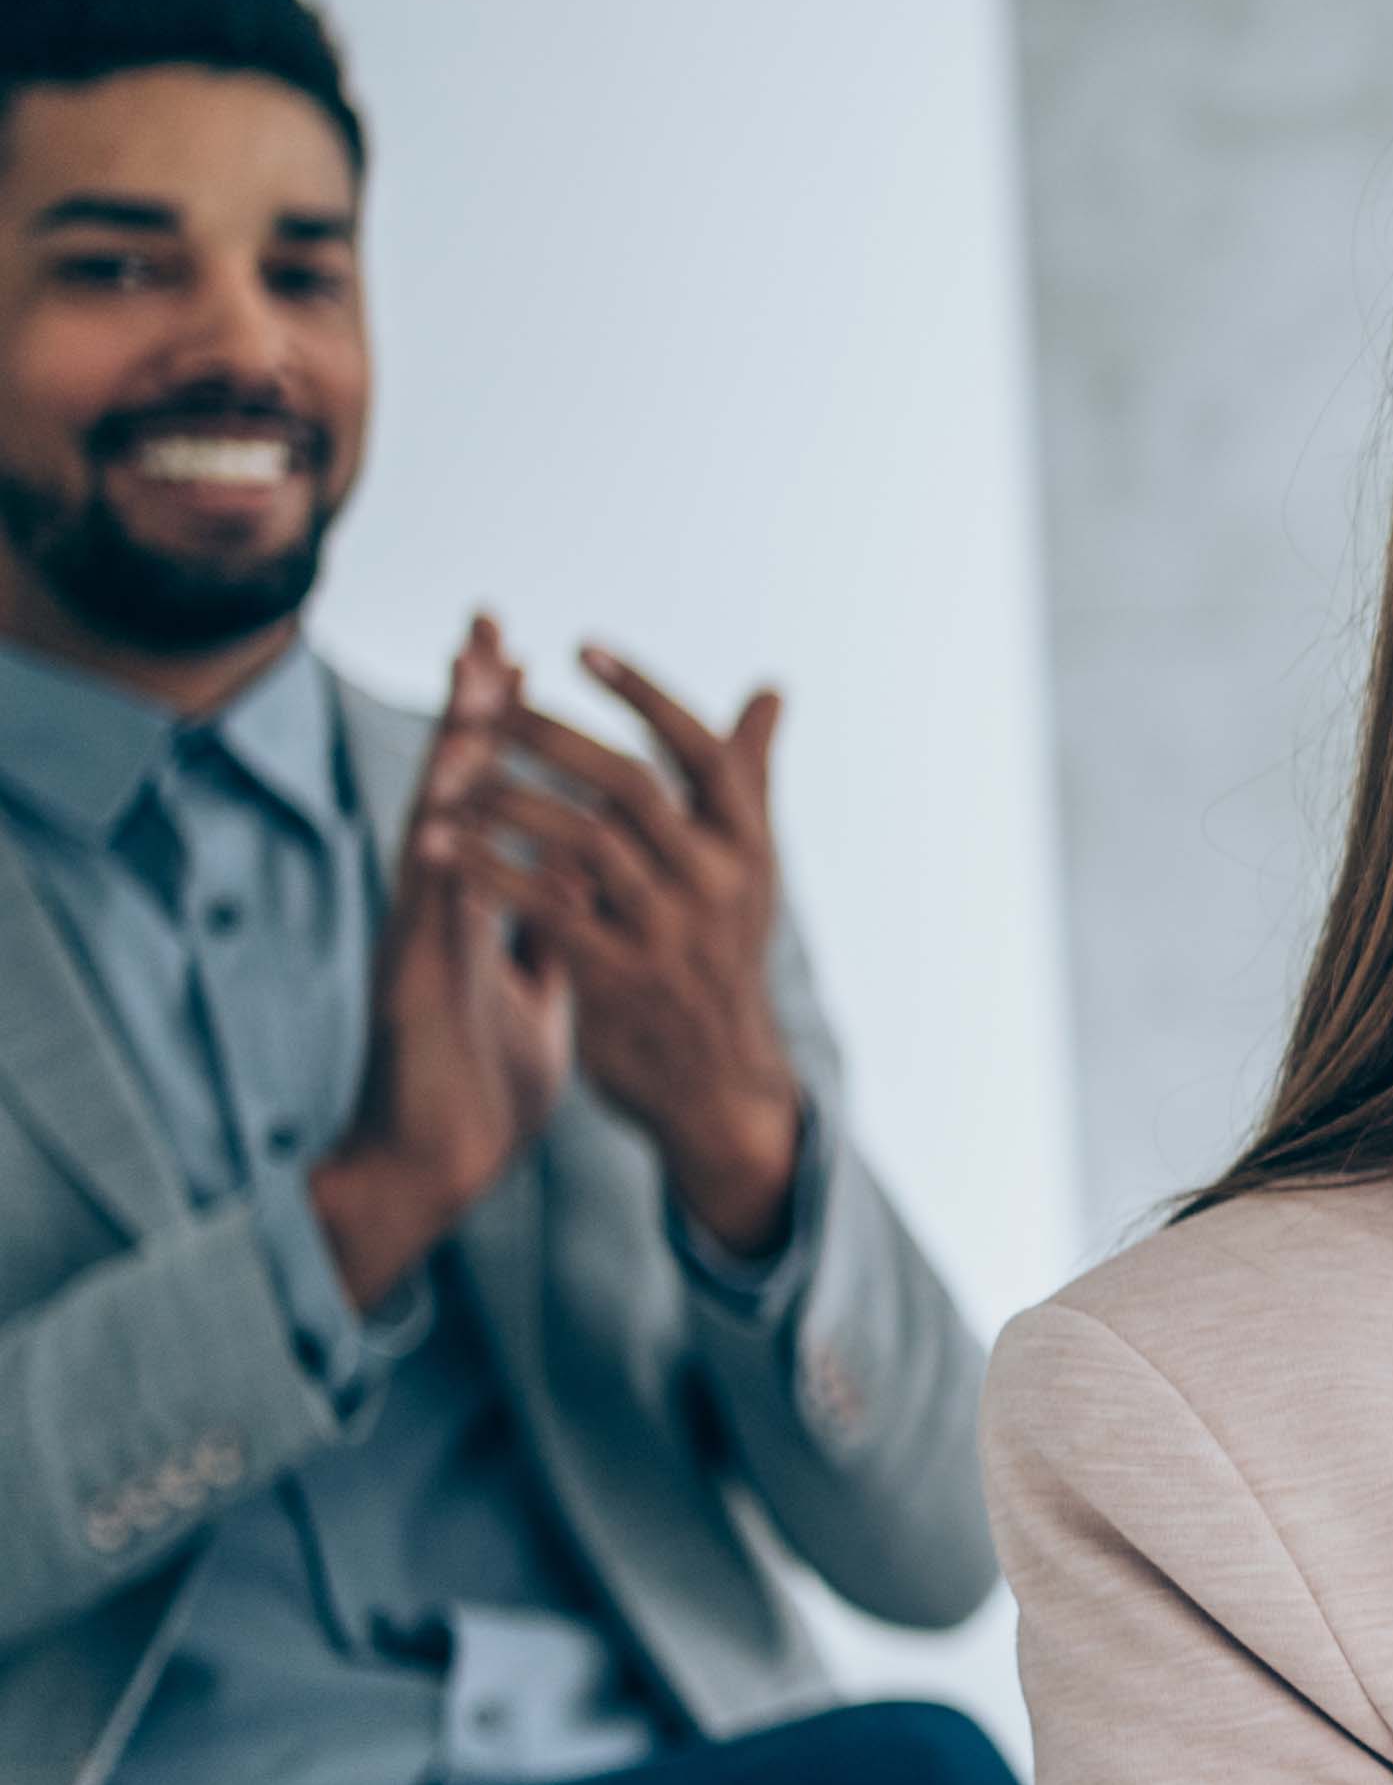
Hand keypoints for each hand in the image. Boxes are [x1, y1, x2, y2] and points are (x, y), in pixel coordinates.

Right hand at [307, 619, 575, 1310]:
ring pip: (437, 832)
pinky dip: (439, 869)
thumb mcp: (538, 988)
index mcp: (479, 902)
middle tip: (485, 627)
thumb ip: (551, 928)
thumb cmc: (482, 1077)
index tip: (522, 655)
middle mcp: (446, 905)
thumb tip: (583, 883)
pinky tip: (442, 818)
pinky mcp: (418, 985)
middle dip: (471, 711)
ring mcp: (425, 938)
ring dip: (452, 763)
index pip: (495, 794)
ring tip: (468, 687)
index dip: (504, 729)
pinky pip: (431, 919)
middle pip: (458, 790)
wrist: (447, 1157)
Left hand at [466, 641, 805, 1259]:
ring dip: (506, 799)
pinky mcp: (616, 976)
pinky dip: (488, 869)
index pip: (703, 751)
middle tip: (490, 702)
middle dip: (552, 736)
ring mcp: (668, 931)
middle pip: (629, 785)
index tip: (582, 647)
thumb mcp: (749, 866)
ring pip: (579, 839)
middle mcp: (717, 883)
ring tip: (450, 774)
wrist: (717, 1079)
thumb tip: (770, 690)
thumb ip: (747, 776)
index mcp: (749, 846)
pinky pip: (542, 906)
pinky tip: (443, 845)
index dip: (644, 695)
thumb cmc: (721, 955)